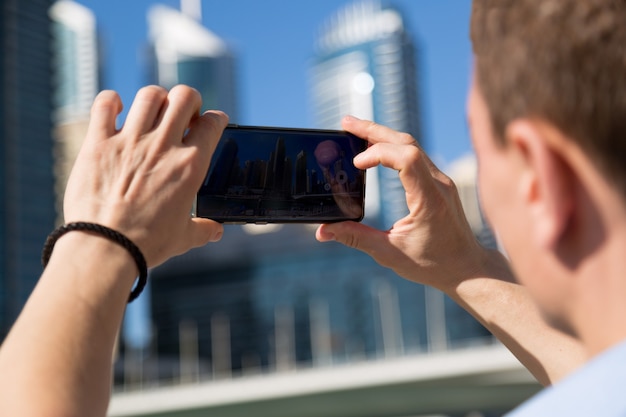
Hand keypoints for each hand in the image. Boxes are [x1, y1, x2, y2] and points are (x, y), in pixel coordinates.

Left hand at [63, 85, 227, 266]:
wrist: (106, 247)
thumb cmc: (147, 244)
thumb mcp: (184, 237)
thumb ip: (203, 229)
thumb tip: (216, 231)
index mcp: (191, 165)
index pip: (212, 124)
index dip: (216, 119)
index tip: (212, 122)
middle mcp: (163, 146)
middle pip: (184, 97)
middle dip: (189, 100)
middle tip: (183, 115)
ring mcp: (130, 141)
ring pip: (150, 95)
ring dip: (156, 99)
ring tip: (153, 112)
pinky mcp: (99, 143)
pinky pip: (105, 104)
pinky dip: (112, 101)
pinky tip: (117, 109)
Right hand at [316, 116, 485, 290]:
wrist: (467, 268)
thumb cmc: (433, 264)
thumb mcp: (390, 254)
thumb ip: (356, 239)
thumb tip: (323, 232)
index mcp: (429, 200)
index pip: (407, 158)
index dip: (378, 153)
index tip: (356, 164)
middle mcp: (439, 184)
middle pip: (407, 142)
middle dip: (373, 130)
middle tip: (345, 123)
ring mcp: (441, 180)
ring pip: (411, 144)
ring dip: (382, 135)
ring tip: (355, 130)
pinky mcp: (439, 182)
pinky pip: (415, 154)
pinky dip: (393, 146)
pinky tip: (375, 147)